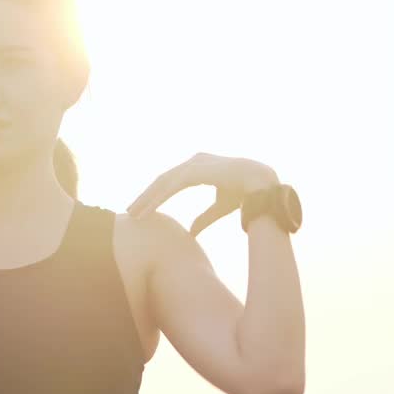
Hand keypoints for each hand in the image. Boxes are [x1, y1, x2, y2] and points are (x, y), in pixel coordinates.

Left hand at [127, 153, 279, 237]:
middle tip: (131, 212)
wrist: (262, 184)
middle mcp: (194, 162)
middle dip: (146, 197)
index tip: (143, 208)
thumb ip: (203, 217)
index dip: (156, 194)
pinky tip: (147, 212)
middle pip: (162, 180)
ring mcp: (193, 164)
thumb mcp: (219, 207)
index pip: (171, 181)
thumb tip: (190, 231)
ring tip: (133, 215)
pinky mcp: (194, 171)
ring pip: (162, 183)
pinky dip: (157, 200)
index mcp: (199, 166)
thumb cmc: (245, 194)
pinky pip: (170, 187)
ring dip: (146, 199)